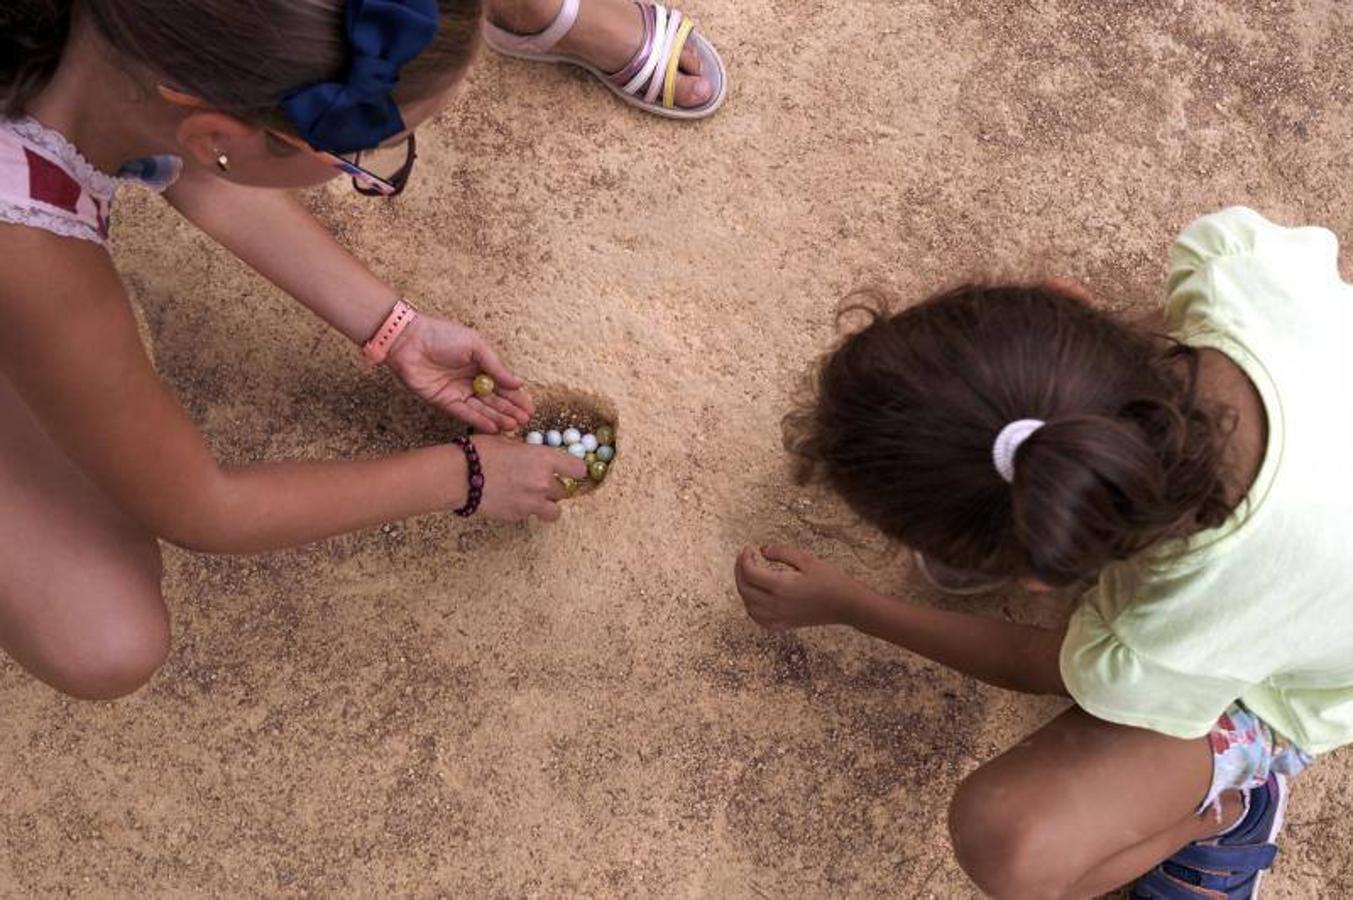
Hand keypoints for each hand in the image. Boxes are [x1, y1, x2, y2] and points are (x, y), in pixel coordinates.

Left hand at [386, 315, 533, 432]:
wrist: (409, 340)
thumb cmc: (442, 336)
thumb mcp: (476, 346)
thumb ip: (496, 367)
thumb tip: (519, 383)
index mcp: (480, 365)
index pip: (503, 384)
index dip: (516, 397)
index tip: (529, 408)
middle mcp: (471, 380)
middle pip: (494, 399)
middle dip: (510, 410)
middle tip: (525, 421)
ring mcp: (457, 392)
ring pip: (482, 408)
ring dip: (498, 417)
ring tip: (513, 425)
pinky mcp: (443, 401)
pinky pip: (464, 413)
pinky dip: (478, 420)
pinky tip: (493, 427)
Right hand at [472, 435, 587, 522]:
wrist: (459, 476)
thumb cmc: (481, 452)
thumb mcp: (509, 442)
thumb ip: (528, 452)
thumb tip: (532, 456)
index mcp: (545, 459)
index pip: (578, 469)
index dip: (575, 470)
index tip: (570, 471)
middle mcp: (544, 483)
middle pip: (564, 491)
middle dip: (553, 487)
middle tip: (538, 482)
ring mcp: (532, 503)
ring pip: (553, 511)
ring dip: (547, 504)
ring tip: (532, 498)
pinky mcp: (519, 516)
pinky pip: (530, 515)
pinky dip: (525, 510)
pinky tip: (510, 500)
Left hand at [734, 545, 863, 630]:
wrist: (846, 604)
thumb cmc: (830, 580)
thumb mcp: (806, 559)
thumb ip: (781, 553)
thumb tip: (762, 550)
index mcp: (781, 586)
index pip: (750, 573)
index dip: (744, 559)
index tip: (748, 549)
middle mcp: (776, 604)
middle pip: (745, 589)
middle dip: (739, 571)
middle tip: (744, 558)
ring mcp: (780, 617)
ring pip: (749, 606)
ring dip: (744, 590)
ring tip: (748, 576)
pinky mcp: (785, 624)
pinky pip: (760, 620)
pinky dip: (752, 609)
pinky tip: (755, 600)